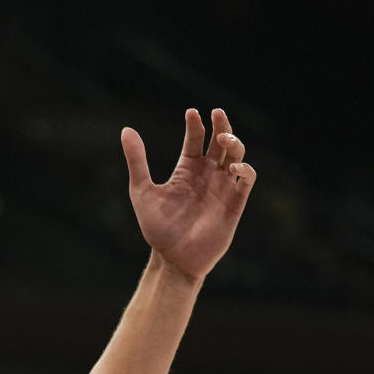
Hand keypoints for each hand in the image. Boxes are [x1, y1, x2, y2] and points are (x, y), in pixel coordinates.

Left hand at [121, 108, 256, 281]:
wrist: (173, 260)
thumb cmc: (157, 229)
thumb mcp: (142, 192)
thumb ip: (137, 161)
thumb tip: (126, 130)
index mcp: (187, 169)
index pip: (196, 138)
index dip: (196, 124)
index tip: (191, 113)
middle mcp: (207, 174)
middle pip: (221, 140)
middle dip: (222, 125)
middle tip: (217, 114)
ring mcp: (222, 187)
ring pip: (236, 154)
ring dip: (234, 142)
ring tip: (224, 138)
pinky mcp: (234, 203)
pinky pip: (247, 179)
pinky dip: (245, 168)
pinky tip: (232, 166)